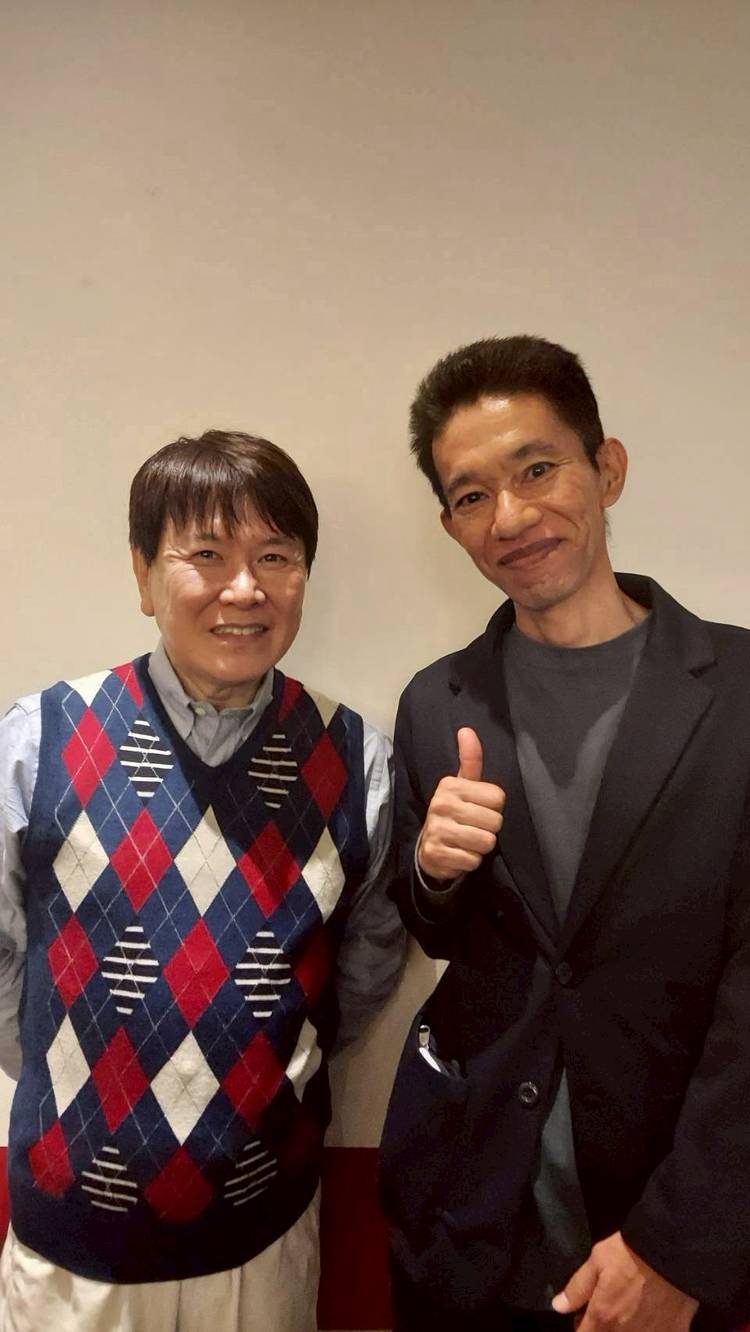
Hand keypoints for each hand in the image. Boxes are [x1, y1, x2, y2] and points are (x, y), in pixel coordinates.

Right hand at [417, 728, 504, 880]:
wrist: (430, 847)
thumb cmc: (454, 811)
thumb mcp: (463, 785)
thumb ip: (470, 759)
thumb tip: (467, 729)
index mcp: (452, 785)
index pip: (498, 798)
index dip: (494, 807)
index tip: (479, 808)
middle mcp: (442, 804)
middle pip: (495, 821)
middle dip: (489, 829)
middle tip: (474, 827)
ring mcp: (438, 829)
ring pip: (486, 842)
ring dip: (481, 846)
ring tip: (468, 841)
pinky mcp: (437, 854)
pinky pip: (473, 860)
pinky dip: (470, 861)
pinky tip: (460, 853)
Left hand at [552, 1231, 698, 1330]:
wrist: (673, 1251)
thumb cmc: (631, 1253)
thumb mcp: (597, 1261)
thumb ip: (577, 1288)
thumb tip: (559, 1306)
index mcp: (604, 1317)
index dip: (580, 1328)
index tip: (583, 1316)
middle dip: (602, 1329)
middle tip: (607, 1311)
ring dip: (625, 1330)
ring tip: (628, 1313)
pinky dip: (651, 1329)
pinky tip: (652, 1316)